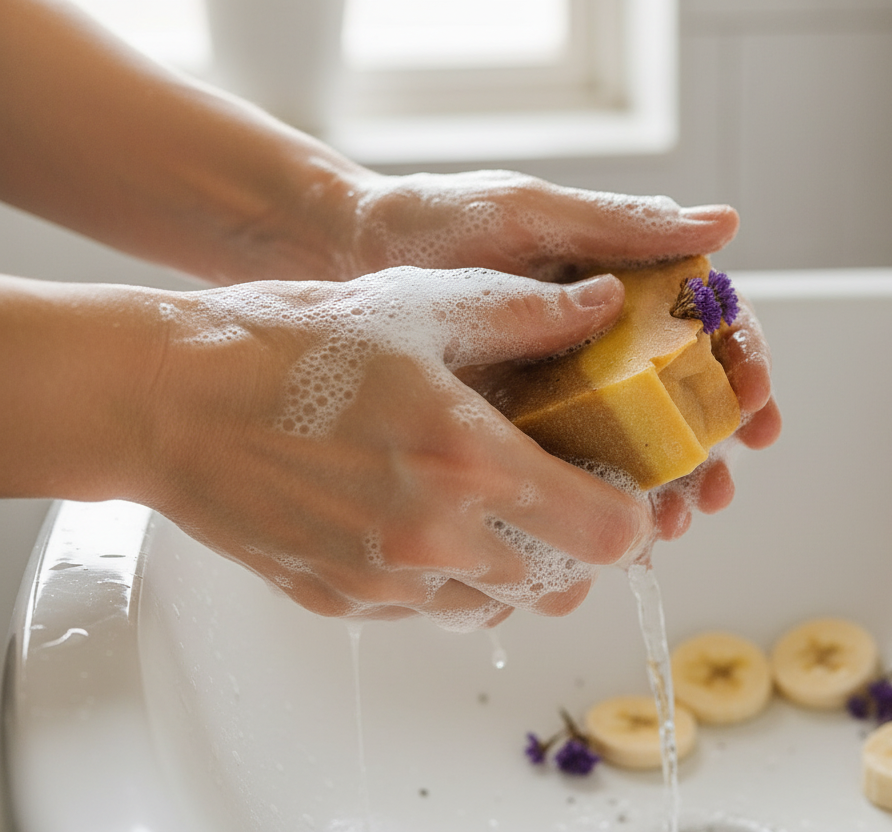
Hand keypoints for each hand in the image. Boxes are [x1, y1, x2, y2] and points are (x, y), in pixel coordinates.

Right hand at [143, 268, 650, 627]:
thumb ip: (527, 314)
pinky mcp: (344, 603)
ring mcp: (387, 581)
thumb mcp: (419, 306)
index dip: (633, 516)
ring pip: (501, 605)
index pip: (608, 534)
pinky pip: (432, 611)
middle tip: (563, 492)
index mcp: (471, 461)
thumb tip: (605, 306)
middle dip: (579, 542)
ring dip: (518, 565)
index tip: (623, 488)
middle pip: (566, 581)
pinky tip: (427, 521)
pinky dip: (452, 580)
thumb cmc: (287, 343)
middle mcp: (437, 538)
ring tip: (493, 506)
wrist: (169, 400)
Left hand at [338, 171, 778, 536]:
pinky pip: (570, 474)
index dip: (742, 365)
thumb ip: (623, 226)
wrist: (345, 256)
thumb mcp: (532, 215)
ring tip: (673, 525)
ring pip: (634, 447)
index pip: (706, 327)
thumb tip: (724, 225)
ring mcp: (562, 390)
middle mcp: (602, 342)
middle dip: (709, 450)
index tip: (756, 404)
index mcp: (623, 285)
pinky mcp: (518, 430)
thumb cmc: (438, 218)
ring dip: (664, 490)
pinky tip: (610, 540)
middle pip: (682, 401)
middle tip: (715, 491)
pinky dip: (596, 507)